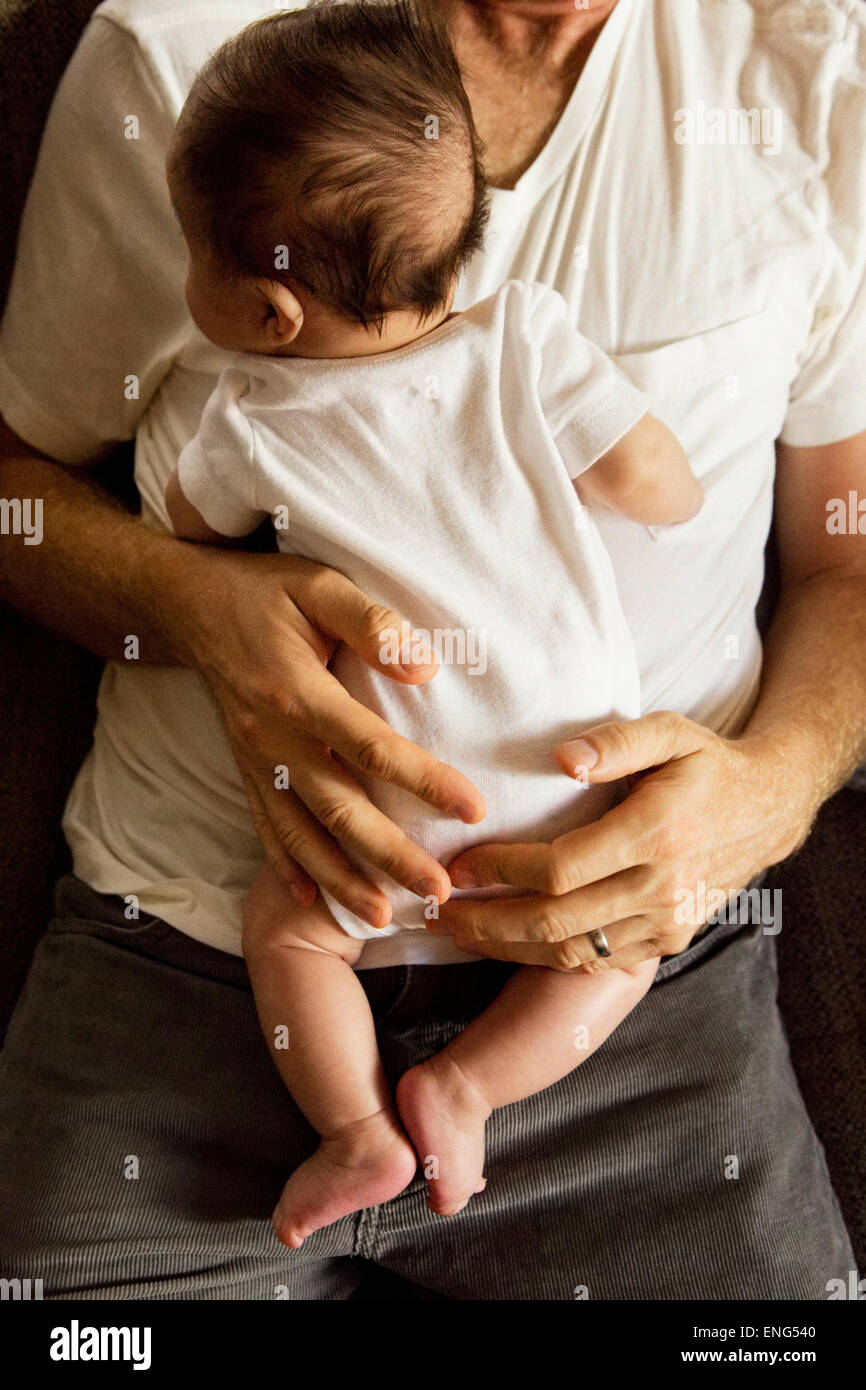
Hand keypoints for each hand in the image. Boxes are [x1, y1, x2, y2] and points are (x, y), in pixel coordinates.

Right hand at [172, 545, 484, 927]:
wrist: (190, 606)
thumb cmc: (265, 592)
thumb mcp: (319, 586)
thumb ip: (372, 625)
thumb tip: (426, 669)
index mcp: (298, 693)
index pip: (372, 748)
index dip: (425, 781)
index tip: (473, 809)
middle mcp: (274, 740)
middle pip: (339, 810)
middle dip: (390, 857)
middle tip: (440, 892)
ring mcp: (256, 763)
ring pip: (302, 834)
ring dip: (343, 880)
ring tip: (383, 919)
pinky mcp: (247, 772)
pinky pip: (267, 830)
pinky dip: (288, 869)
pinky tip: (312, 901)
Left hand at [427, 711, 812, 969]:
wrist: (769, 810)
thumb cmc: (708, 764)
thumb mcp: (671, 731)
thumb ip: (616, 742)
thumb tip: (563, 758)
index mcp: (655, 833)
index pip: (559, 867)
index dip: (501, 870)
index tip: (459, 864)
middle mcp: (660, 887)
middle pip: (556, 921)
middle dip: (488, 922)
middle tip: (440, 912)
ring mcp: (666, 922)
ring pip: (572, 952)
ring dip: (508, 947)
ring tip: (461, 932)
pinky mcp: (668, 941)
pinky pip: (598, 961)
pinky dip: (547, 957)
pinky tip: (511, 942)